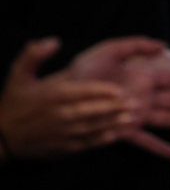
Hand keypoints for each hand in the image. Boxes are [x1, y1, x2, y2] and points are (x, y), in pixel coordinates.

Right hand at [0, 39, 133, 158]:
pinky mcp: (62, 148)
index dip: (102, 92)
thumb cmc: (13, 102)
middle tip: (136, 104)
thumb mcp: (18, 74)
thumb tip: (53, 40)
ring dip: (113, 124)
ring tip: (132, 119)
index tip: (120, 90)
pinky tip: (115, 136)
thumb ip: (33, 54)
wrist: (0, 138)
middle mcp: (59, 116)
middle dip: (114, 108)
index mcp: (52, 96)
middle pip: (92, 112)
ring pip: (92, 129)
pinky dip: (100, 141)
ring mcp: (61, 134)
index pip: (82, 93)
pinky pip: (84, 144)